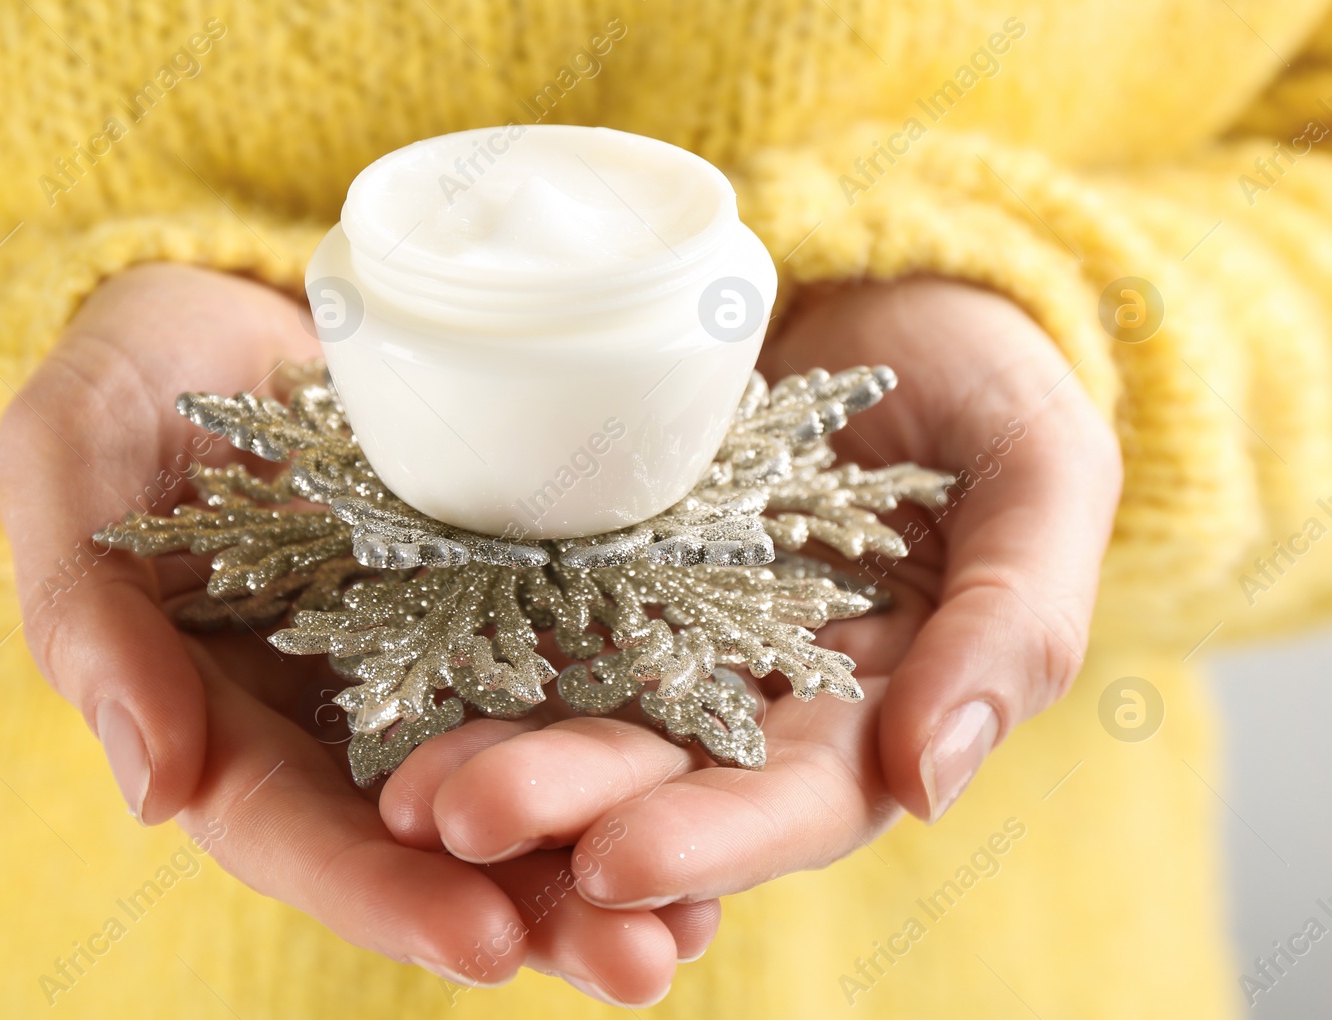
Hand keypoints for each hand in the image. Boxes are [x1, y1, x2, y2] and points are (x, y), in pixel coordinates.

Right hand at [0, 263, 715, 1001]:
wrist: (246, 302)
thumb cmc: (133, 374)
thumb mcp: (72, 459)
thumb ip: (90, 618)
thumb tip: (153, 792)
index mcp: (225, 710)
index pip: (292, 826)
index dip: (379, 891)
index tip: (481, 945)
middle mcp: (341, 713)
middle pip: (427, 839)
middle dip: (530, 909)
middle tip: (638, 965)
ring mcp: (437, 660)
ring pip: (519, 783)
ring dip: (609, 861)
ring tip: (699, 926)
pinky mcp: (519, 597)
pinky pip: (582, 676)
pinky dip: (645, 741)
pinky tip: (726, 787)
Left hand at [381, 277, 1120, 924]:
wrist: (889, 285)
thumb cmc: (989, 377)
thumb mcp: (1040, 477)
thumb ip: (1015, 625)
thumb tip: (932, 784)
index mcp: (869, 704)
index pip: (795, 797)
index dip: (714, 840)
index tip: (617, 863)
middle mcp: (751, 691)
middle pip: (657, 771)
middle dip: (560, 804)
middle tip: (452, 816)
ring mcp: (662, 626)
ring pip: (572, 710)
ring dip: (488, 756)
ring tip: (397, 784)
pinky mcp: (593, 559)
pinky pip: (523, 610)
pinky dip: (460, 651)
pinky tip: (388, 676)